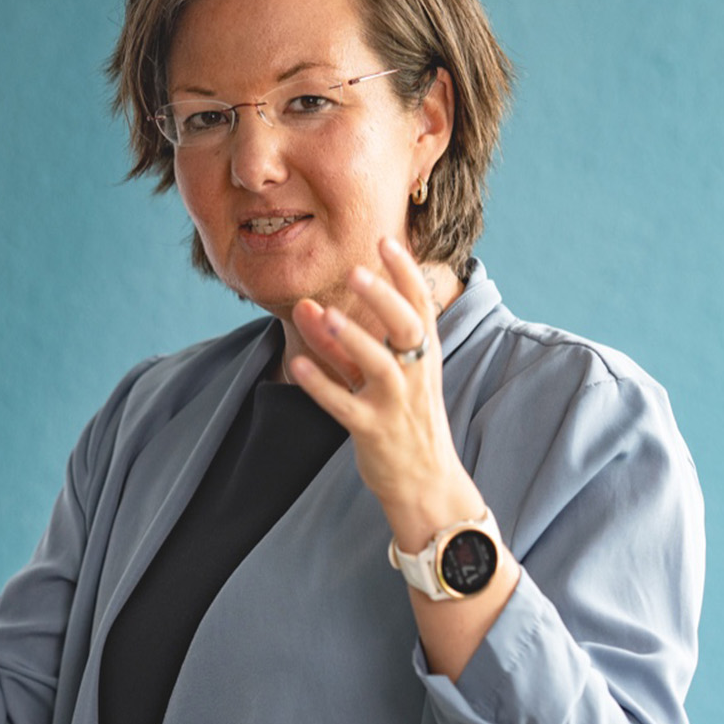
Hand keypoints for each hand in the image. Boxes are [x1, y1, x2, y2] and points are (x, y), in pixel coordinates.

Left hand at [288, 238, 483, 551]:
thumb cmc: (402, 419)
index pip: (420, 305)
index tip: (385, 240)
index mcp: (424, 355)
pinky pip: (345, 407)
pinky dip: (321, 386)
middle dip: (384, 298)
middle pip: (407, 328)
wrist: (426, 483)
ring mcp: (395, 405)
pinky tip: (297, 366)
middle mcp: (415, 375)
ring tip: (325, 313)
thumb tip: (306, 305)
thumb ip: (341, 342)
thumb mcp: (378, 376)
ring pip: (380, 366)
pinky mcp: (373, 432)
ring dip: (353, 339)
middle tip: (356, 271)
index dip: (405, 272)